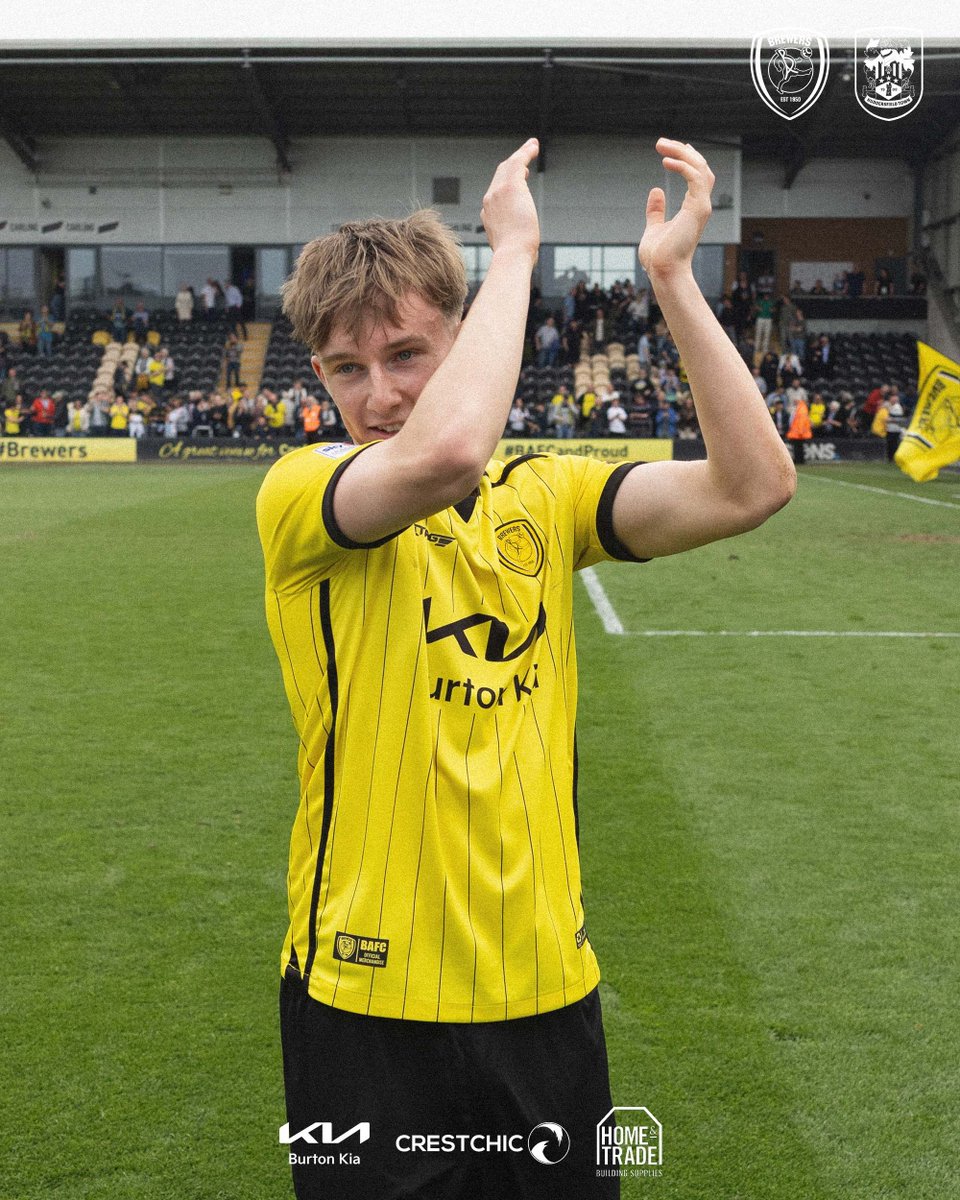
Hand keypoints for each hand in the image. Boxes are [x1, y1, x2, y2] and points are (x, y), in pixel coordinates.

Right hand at [481, 138, 540, 260]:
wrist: (512, 255)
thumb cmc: (515, 258)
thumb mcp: (513, 248)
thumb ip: (517, 243)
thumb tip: (529, 253)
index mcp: (487, 215)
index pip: (496, 192)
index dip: (507, 183)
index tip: (521, 179)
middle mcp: (489, 200)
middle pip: (500, 175)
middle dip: (512, 164)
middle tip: (524, 157)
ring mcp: (498, 193)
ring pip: (508, 166)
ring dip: (521, 154)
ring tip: (532, 146)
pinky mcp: (511, 187)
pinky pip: (518, 163)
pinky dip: (526, 152)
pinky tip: (534, 146)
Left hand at [639, 139, 714, 281]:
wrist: (663, 271)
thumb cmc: (659, 256)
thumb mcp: (654, 227)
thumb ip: (656, 211)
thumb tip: (656, 191)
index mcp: (692, 209)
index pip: (697, 177)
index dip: (688, 159)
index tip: (673, 148)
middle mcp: (700, 206)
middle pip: (700, 168)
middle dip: (683, 151)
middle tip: (661, 142)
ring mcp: (701, 207)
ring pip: (700, 168)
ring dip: (682, 153)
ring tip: (662, 145)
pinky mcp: (698, 209)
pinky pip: (695, 178)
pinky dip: (683, 166)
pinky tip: (667, 161)